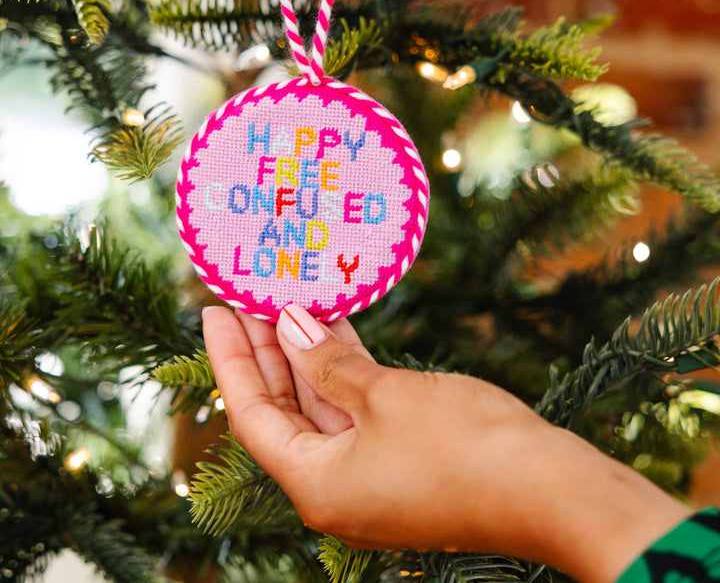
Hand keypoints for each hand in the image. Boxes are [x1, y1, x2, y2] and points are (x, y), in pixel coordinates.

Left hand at [203, 303, 688, 582]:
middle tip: (249, 296)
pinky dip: (343, 369)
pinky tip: (337, 327)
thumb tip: (291, 327)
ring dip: (305, 355)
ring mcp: (371, 473)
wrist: (551, 489)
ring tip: (288, 300)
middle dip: (266, 350)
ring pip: (321, 406)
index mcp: (318, 484)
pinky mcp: (402, 457)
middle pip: (284, 409)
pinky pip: (356, 408)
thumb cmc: (463, 446)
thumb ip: (329, 364)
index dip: (229, 360)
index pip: (253, 415)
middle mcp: (336, 485)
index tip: (214, 311)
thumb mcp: (385, 397)